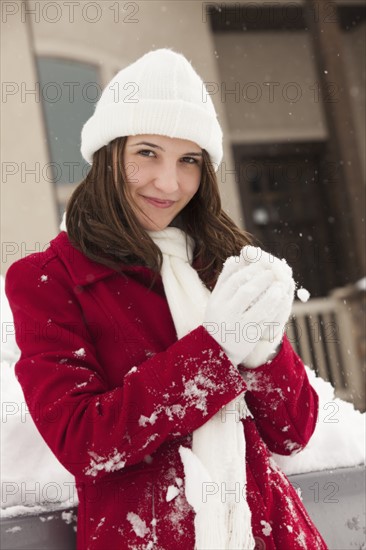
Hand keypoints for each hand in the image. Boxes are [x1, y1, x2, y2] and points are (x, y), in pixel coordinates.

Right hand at [203, 251, 289, 365]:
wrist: (218, 351)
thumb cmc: (219, 322)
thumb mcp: (217, 301)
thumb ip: (225, 281)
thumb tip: (236, 259)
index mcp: (216, 301)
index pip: (233, 280)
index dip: (249, 269)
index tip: (261, 263)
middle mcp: (224, 311)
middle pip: (244, 289)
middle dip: (260, 276)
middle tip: (273, 268)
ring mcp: (235, 323)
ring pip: (253, 302)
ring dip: (268, 289)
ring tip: (279, 281)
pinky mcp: (247, 334)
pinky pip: (262, 316)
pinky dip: (272, 304)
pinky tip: (280, 297)